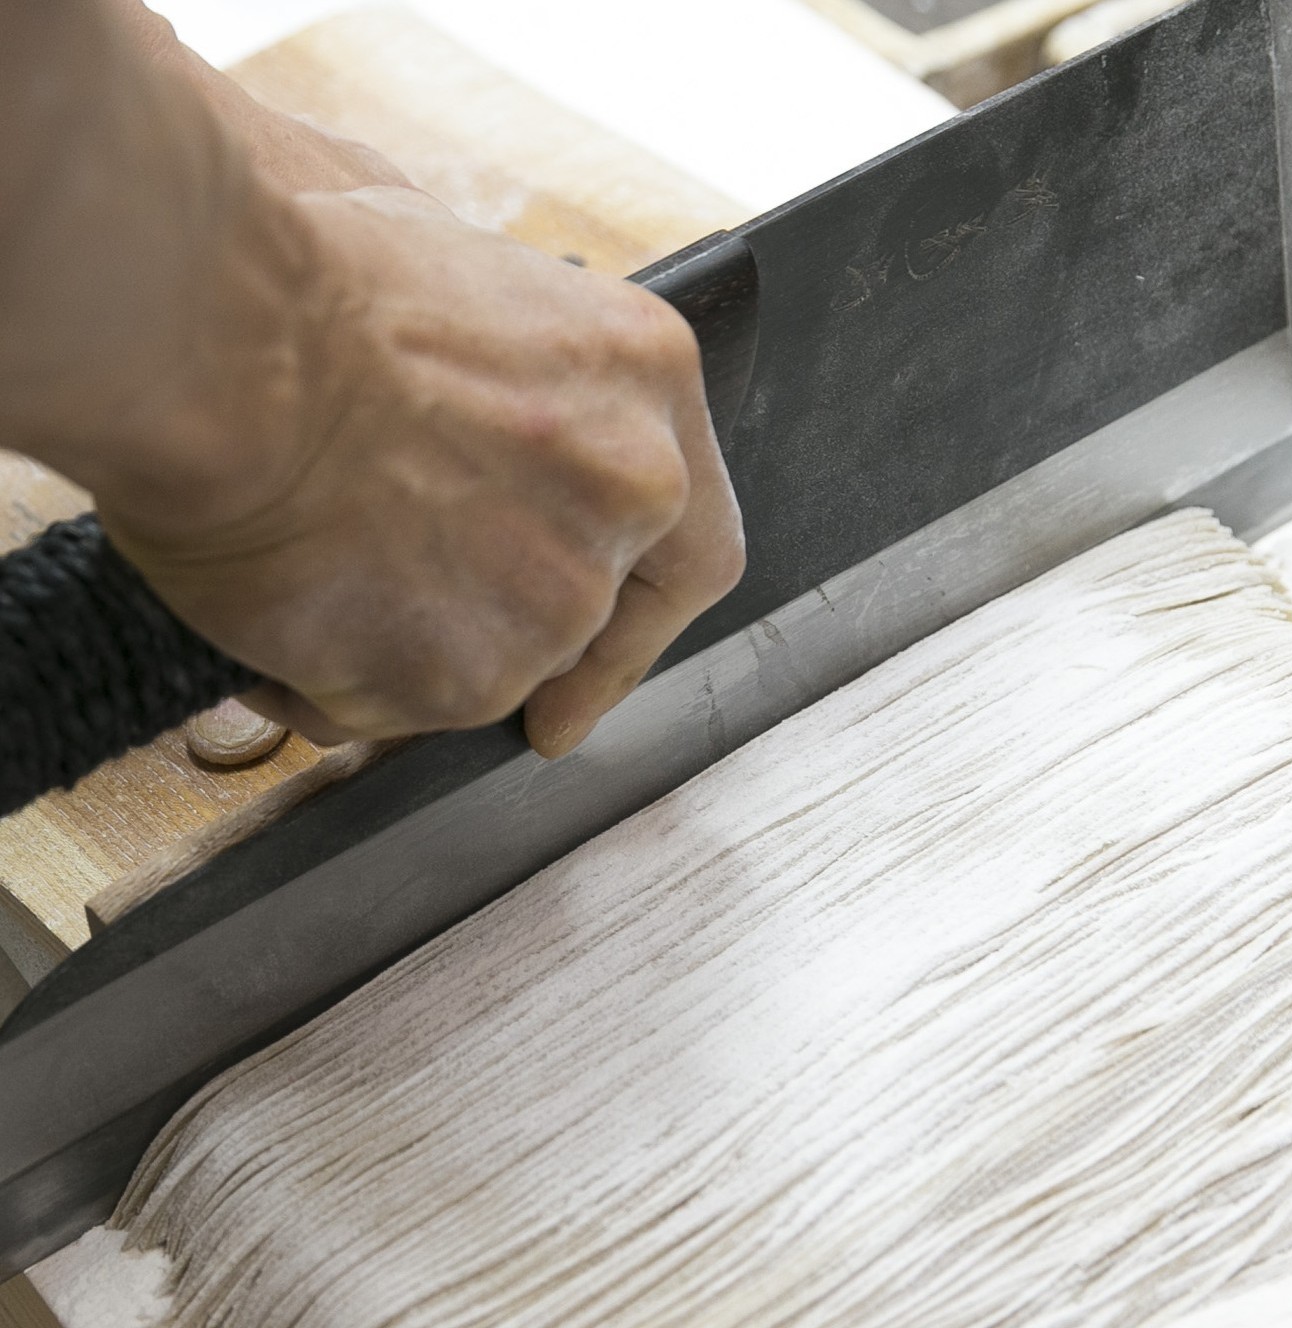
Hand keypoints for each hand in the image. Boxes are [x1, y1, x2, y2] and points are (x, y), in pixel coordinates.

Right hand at [101, 187, 744, 753]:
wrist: (209, 334)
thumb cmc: (297, 271)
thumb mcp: (456, 264)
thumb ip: (510, 371)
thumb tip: (479, 408)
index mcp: (646, 382)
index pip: (692, 545)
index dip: (642, 617)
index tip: (601, 660)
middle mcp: (629, 496)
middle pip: (594, 620)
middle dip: (515, 638)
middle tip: (435, 638)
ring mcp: (556, 598)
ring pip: (494, 672)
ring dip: (412, 653)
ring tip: (312, 578)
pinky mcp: (466, 677)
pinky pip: (399, 710)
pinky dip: (337, 685)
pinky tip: (279, 615)